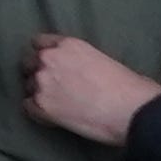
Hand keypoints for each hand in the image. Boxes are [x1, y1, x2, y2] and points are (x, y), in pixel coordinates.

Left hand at [22, 32, 160, 147]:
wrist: (133, 111)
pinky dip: (38, 113)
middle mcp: (50, 58)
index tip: (51, 65)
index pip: (39, 43)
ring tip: (58, 105)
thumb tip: (87, 72)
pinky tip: (54, 118)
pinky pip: (28, 107)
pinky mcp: (41, 105)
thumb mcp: (105, 60)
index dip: (44, 55)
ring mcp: (43, 81)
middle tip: (55, 87)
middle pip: (28, 63)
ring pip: (28, 85)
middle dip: (38, 73)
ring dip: (39, 93)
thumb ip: (84, 60)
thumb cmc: (130, 87)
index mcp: (68, 44)